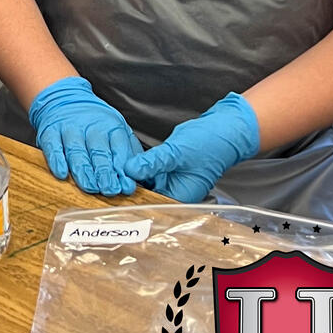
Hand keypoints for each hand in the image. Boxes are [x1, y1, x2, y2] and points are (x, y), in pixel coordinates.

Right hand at [28, 76, 143, 195]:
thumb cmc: (93, 122)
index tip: (126, 185)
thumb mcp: (117, 130)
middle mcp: (90, 126)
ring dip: (83, 170)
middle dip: (105, 171)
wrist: (63, 97)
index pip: (118, 147)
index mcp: (111, 126)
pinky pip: (53, 146)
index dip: (122, 167)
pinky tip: (62, 173)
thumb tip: (137, 177)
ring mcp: (69, 128)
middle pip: (98, 150)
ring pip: (77, 151)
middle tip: (110, 189)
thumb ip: (128, 152)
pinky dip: (57, 160)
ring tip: (90, 187)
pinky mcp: (50, 132)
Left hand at [124, 93, 259, 201]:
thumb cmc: (208, 144)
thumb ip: (152, 163)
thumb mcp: (177, 153)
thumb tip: (129, 170)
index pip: (150, 203)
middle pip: (146, 193)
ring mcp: (172, 179)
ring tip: (113, 168)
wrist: (224, 129)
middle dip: (129, 184)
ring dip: (133, 174)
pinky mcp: (169, 167)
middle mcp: (176, 192)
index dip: (132, 195)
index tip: (114, 186)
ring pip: (146, 180)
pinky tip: (127, 159)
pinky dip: (141, 165)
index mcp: (180, 197)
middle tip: (109, 176)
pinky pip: (150, 169)